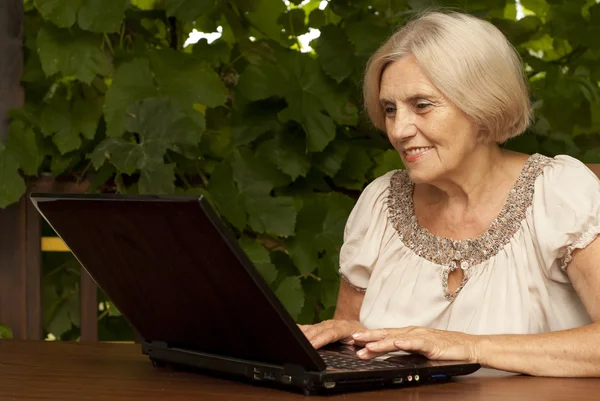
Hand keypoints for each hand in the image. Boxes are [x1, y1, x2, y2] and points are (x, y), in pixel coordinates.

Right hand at [298, 320, 365, 348]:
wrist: (365, 331)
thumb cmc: (366, 339)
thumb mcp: (370, 344)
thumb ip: (366, 348)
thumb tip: (359, 353)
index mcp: (347, 327)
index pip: (333, 332)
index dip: (322, 338)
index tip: (312, 345)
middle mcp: (335, 324)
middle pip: (319, 330)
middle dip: (308, 337)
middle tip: (298, 343)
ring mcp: (327, 325)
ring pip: (313, 328)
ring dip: (303, 334)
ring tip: (292, 338)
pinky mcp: (321, 328)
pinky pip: (310, 328)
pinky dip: (300, 330)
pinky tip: (292, 331)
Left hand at [351, 326, 479, 362]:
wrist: (468, 346)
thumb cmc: (445, 347)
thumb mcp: (419, 349)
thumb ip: (404, 349)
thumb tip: (387, 352)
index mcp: (408, 334)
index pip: (384, 335)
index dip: (368, 337)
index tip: (353, 340)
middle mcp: (412, 333)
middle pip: (386, 334)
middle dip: (368, 337)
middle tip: (352, 339)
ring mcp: (422, 337)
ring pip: (398, 338)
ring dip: (382, 342)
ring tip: (368, 345)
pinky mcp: (432, 344)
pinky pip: (418, 343)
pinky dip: (407, 343)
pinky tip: (398, 343)